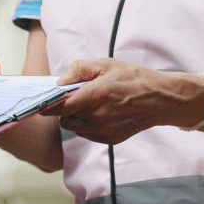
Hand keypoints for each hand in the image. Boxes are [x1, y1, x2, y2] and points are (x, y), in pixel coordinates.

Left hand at [55, 59, 201, 145]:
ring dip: (75, 117)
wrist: (162, 99)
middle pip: (65, 117)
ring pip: (75, 127)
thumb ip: (79, 70)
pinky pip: (88, 134)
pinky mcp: (111, 139)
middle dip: (64, 108)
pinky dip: (87, 125)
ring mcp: (104, 130)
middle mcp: (97, 116)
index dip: (48, 105)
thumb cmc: (135, 78)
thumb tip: (61, 81)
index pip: (59, 107)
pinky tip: (99, 113)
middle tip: (73, 97)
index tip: (41, 103)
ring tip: (88, 104)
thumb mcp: (107, 64)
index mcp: (95, 95)